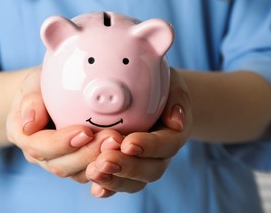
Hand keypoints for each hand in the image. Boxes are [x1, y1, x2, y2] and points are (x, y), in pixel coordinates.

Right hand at [6, 66, 122, 181]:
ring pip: (77, 173)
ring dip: (100, 161)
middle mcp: (39, 154)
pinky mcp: (76, 164)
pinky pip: (90, 173)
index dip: (62, 143)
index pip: (40, 146)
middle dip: (88, 154)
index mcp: (23, 135)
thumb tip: (29, 124)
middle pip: (60, 164)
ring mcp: (58, 161)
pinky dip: (106, 167)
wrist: (48, 93)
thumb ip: (30, 100)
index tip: (85, 132)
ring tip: (120, 144)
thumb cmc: (41, 85)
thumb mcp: (32, 83)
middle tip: (113, 139)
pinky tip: (123, 155)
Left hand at [86, 68, 191, 197]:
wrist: (149, 97)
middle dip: (127, 167)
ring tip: (93, 170)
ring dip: (113, 179)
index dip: (149, 147)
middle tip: (105, 160)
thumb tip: (176, 120)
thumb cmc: (158, 87)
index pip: (166, 145)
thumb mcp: (170, 83)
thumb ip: (176, 97)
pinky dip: (106, 187)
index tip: (128, 143)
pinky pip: (116, 185)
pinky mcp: (122, 171)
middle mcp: (159, 156)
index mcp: (173, 134)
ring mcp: (141, 166)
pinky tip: (94, 186)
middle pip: (150, 170)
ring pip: (132, 183)